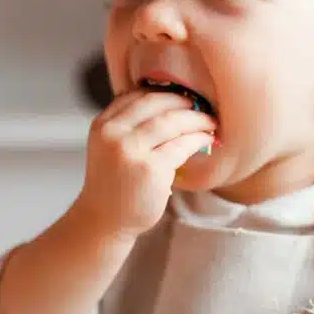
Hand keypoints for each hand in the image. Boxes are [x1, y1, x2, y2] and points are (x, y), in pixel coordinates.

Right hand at [74, 90, 215, 236]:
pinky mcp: (151, 168)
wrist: (104, 221)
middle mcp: (113, 133)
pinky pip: (182, 144)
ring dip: (196, 118)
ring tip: (210, 121)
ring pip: (171, 121)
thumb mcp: (111, 148)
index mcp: (102, 125)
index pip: (134, 95)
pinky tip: (207, 139)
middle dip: (181, 100)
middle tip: (200, 104)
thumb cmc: (114, 185)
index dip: (161, 91)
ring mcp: (131, 150)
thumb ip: (129, 126)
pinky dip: (198, 138)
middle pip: (154, 102)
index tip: (180, 95)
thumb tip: (172, 105)